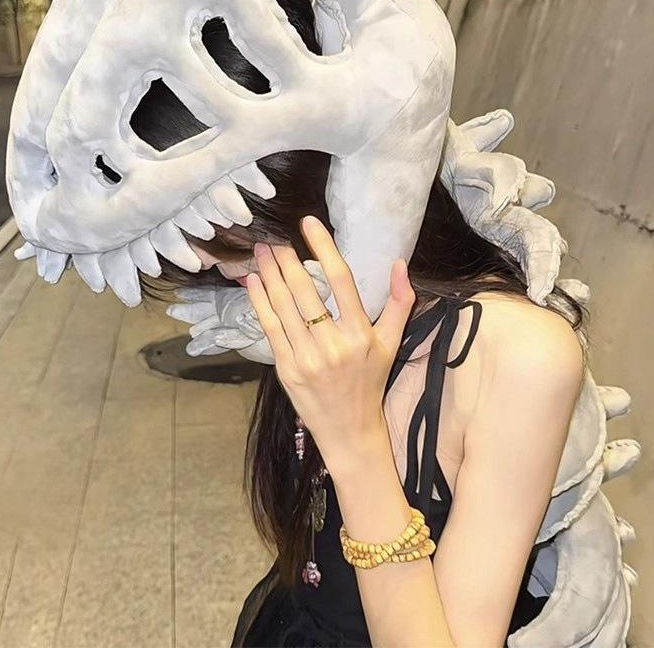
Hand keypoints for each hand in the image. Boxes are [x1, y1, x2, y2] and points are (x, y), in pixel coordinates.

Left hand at [245, 215, 415, 472]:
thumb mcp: (392, 343)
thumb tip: (400, 263)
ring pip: (282, 305)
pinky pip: (269, 327)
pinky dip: (258, 301)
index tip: (308, 223)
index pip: (340, 280)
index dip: (323, 247)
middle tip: (274, 237)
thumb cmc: (370, 382)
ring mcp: (307, 357)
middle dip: (286, 258)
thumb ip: (400, 303)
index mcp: (361, 333)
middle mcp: (333, 344)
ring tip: (261, 252)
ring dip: (268, 274)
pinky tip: (253, 281)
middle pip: (304, 289)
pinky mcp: (286, 369)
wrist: (349, 430)